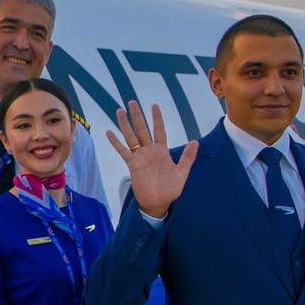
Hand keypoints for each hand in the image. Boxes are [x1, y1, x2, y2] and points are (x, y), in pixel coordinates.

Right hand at [106, 100, 197, 219]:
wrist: (158, 203)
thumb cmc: (170, 189)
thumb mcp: (182, 173)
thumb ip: (187, 158)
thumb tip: (195, 142)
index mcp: (162, 151)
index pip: (159, 130)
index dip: (157, 118)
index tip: (154, 105)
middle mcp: (149, 151)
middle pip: (142, 129)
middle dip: (137, 116)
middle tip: (132, 102)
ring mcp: (139, 157)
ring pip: (130, 137)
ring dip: (125, 124)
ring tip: (119, 111)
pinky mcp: (132, 165)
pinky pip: (123, 151)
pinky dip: (116, 142)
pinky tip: (109, 132)